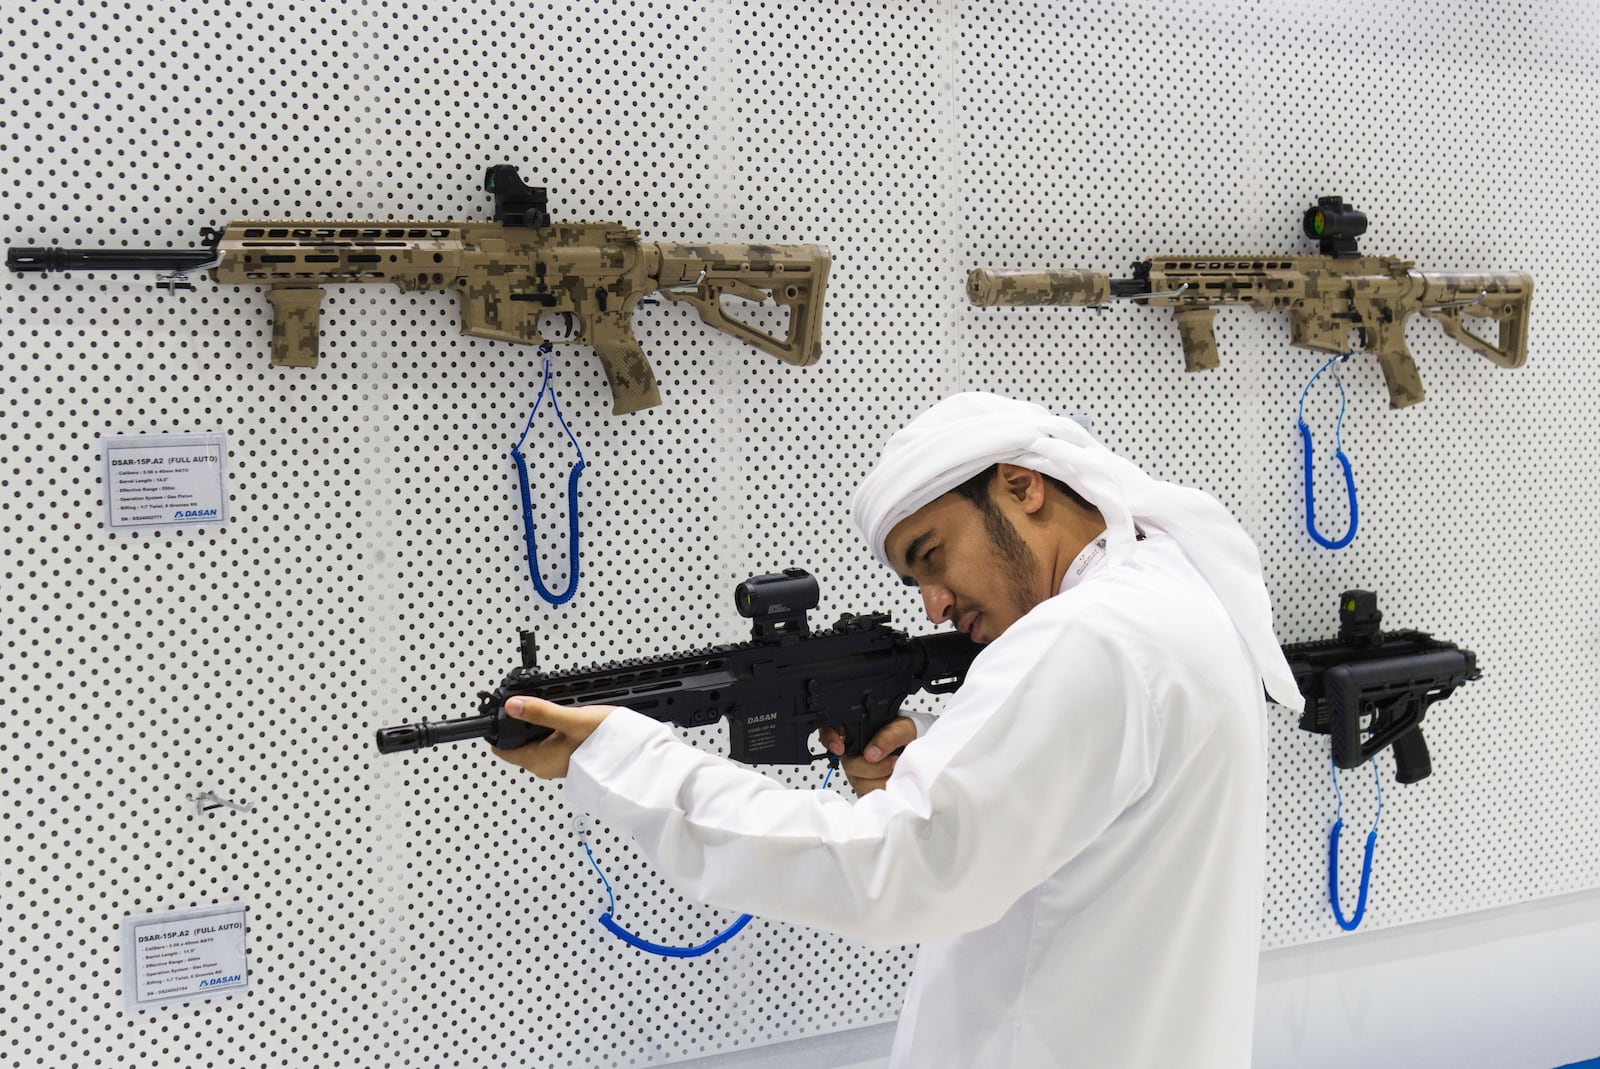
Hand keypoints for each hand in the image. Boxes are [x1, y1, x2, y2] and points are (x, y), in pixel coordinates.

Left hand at [491, 696, 615, 778]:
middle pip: (519, 742)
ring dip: (541, 726)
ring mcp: (557, 764)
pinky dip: (555, 731)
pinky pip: (552, 744)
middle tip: (535, 702)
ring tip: (556, 709)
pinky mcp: (570, 760)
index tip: (504, 710)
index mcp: (537, 760)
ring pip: (537, 742)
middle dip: (522, 723)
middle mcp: (544, 766)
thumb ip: (539, 711)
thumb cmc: (606, 745)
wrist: (634, 761)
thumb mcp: (571, 719)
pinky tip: (568, 719)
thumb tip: (512, 705)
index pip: (501, 749)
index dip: (499, 728)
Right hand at [816, 716, 917, 796]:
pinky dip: (883, 788)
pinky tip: (892, 779)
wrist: (926, 757)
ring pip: (858, 781)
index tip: (839, 747)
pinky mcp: (867, 789)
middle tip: (893, 759)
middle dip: (872, 766)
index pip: (831, 730)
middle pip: (848, 763)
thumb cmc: (913, 738)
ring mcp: (859, 772)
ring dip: (881, 777)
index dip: (830, 738)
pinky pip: (867, 793)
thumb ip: (889, 735)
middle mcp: (855, 752)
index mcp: (859, 731)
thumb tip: (872, 753)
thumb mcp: (905, 728)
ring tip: (896, 768)